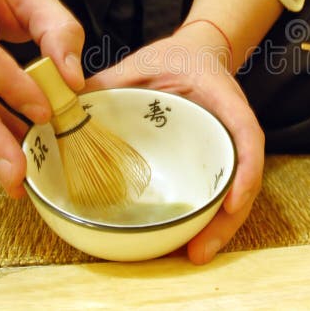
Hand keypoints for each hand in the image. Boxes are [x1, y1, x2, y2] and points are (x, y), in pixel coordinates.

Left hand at [86, 23, 264, 264]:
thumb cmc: (173, 58)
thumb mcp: (141, 63)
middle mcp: (232, 128)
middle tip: (199, 253)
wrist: (196, 55)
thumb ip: (108, 83)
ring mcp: (226, 147)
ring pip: (233, 192)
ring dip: (219, 228)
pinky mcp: (214, 160)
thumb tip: (64, 106)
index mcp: (223, 99)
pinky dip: (208, 217)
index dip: (245, 171)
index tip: (232, 202)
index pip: (246, 134)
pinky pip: (216, 190)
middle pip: (243, 178)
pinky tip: (188, 240)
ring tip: (194, 255)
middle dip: (227, 220)